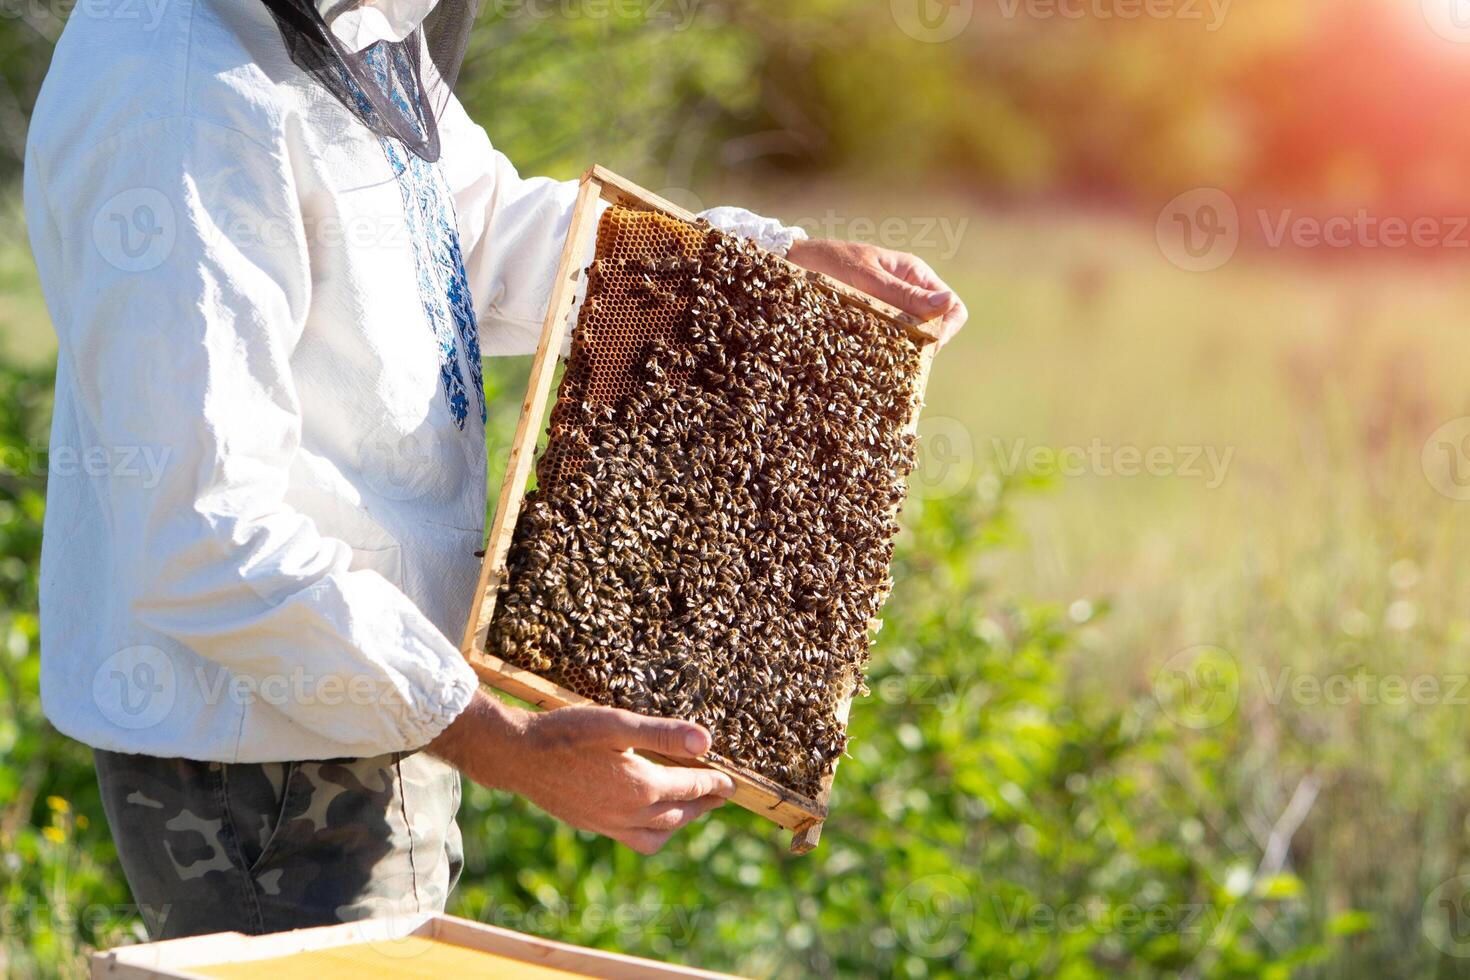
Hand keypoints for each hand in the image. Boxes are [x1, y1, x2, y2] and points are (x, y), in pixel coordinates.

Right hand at [429, 692, 733, 853]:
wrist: (516, 756)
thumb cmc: (566, 733)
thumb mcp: (617, 724)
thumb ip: (663, 734)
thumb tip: (706, 742)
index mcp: (641, 787)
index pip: (690, 787)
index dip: (714, 782)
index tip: (731, 781)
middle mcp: (629, 813)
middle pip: (679, 813)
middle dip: (702, 804)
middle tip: (719, 794)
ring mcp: (609, 823)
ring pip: (658, 833)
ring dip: (680, 820)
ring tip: (690, 806)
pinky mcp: (593, 825)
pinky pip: (635, 839)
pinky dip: (654, 830)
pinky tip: (649, 815)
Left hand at [786, 238, 967, 344]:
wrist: (792, 261)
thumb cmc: (828, 262)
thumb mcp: (867, 279)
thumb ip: (904, 295)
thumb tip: (947, 304)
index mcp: (914, 274)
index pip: (953, 308)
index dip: (945, 331)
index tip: (922, 347)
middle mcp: (908, 290)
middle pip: (936, 327)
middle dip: (924, 344)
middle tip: (896, 356)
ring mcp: (891, 306)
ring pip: (913, 336)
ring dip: (902, 349)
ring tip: (878, 357)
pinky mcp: (873, 319)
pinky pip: (891, 339)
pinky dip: (884, 349)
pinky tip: (867, 356)